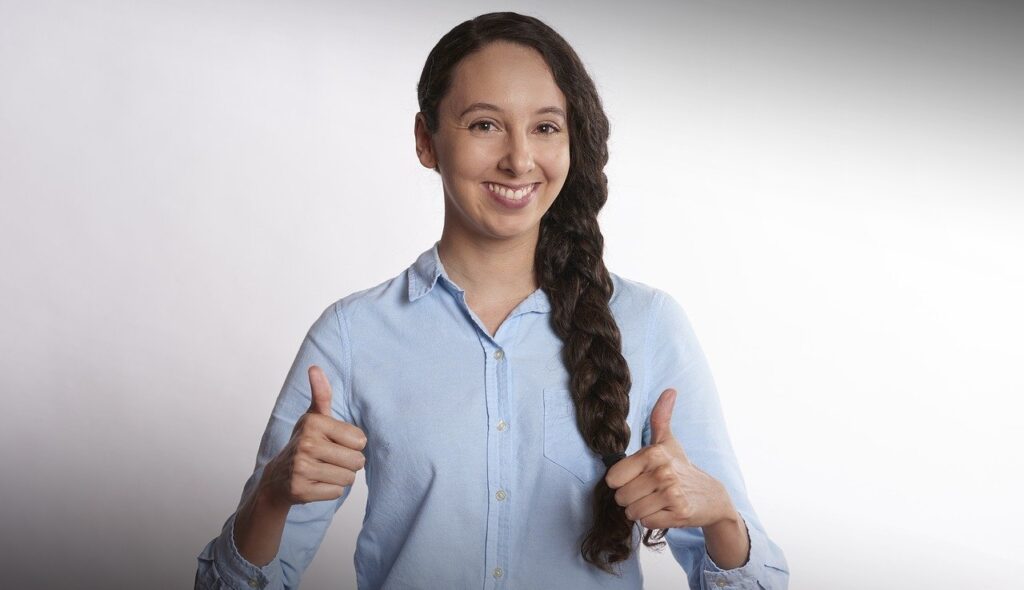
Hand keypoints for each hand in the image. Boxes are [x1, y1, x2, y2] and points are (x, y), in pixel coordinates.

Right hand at [258, 365, 366, 507]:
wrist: (278, 477)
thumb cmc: (305, 443)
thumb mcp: (313, 417)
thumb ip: (321, 394)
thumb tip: (314, 367)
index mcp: (313, 423)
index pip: (360, 440)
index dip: (352, 444)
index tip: (335, 442)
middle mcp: (306, 444)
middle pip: (357, 461)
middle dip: (349, 463)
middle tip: (331, 459)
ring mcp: (302, 469)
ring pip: (348, 478)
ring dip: (340, 477)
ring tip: (323, 470)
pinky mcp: (301, 491)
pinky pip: (336, 492)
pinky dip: (330, 490)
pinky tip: (316, 483)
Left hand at [606, 388, 736, 529]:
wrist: (711, 496)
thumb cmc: (681, 467)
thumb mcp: (668, 442)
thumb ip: (661, 417)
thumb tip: (670, 390)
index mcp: (653, 454)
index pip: (613, 478)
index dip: (620, 481)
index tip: (634, 478)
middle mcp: (662, 472)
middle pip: (621, 497)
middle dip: (630, 498)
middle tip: (647, 492)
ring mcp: (672, 494)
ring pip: (633, 512)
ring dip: (640, 510)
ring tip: (655, 501)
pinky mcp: (678, 514)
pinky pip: (647, 522)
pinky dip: (652, 520)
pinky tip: (664, 511)